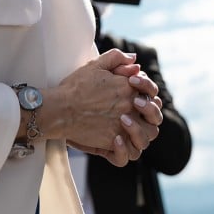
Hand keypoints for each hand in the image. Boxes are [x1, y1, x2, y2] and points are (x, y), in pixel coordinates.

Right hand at [43, 50, 160, 157]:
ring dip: (141, 133)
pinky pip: (127, 155)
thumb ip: (116, 58)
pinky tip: (116, 141)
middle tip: (135, 112)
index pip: (150, 92)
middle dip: (150, 113)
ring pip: (146, 137)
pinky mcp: (111, 141)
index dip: (145, 92)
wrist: (59, 108)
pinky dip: (125, 151)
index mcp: (128, 88)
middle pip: (154, 115)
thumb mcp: (96, 65)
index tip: (133, 93)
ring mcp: (122, 126)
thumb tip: (134, 60)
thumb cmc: (75, 87)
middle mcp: (130, 107)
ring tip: (126, 127)